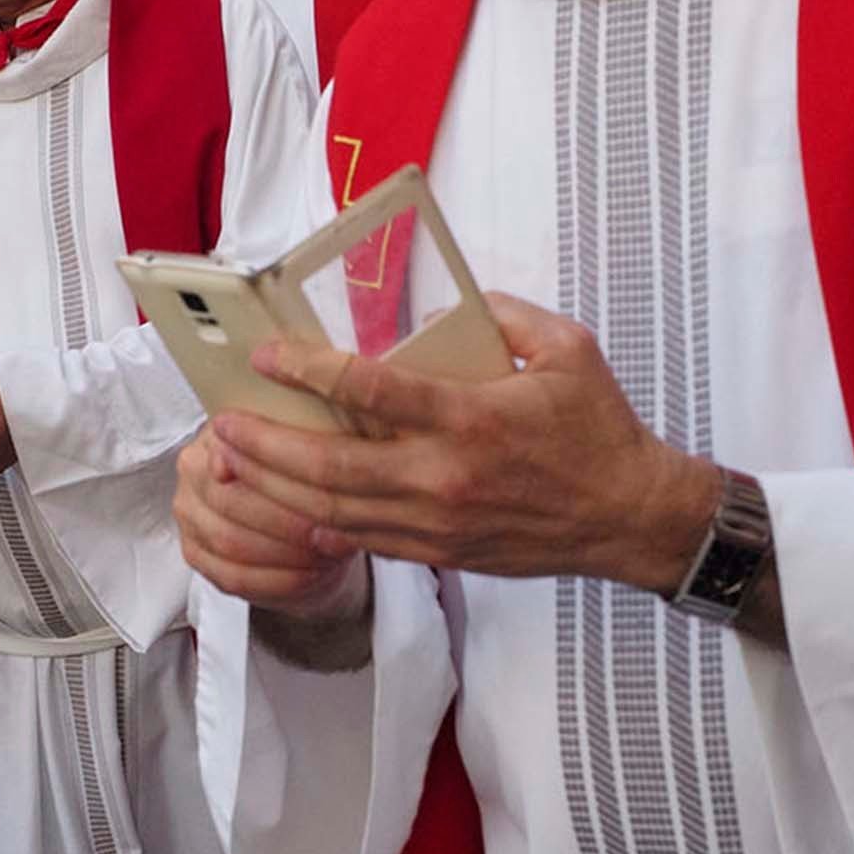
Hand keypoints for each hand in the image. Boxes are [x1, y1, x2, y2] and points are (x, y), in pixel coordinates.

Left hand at [197, 294, 719, 593]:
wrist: (630, 517)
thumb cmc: (600, 431)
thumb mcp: (569, 348)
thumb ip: (508, 314)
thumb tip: (457, 300)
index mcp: (472, 419)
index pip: (370, 391)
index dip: (309, 371)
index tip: (269, 355)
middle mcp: (445, 477)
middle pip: (330, 466)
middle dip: (267, 443)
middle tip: (224, 421)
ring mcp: (438, 523)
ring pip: (335, 511)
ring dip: (277, 487)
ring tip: (237, 461)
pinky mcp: (441, 552)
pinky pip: (364, 541)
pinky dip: (318, 523)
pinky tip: (287, 503)